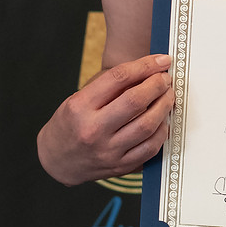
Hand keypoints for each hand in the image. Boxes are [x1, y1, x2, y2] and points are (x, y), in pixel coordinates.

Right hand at [37, 53, 173, 184]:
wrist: (57, 160)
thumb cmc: (70, 124)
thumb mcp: (79, 99)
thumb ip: (109, 87)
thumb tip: (147, 71)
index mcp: (80, 107)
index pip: (118, 78)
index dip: (145, 66)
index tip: (161, 60)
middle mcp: (93, 129)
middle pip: (135, 101)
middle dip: (157, 85)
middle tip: (165, 78)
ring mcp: (107, 151)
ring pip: (147, 125)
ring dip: (164, 106)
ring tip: (168, 96)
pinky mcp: (119, 166)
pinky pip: (150, 148)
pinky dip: (162, 132)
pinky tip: (163, 121)